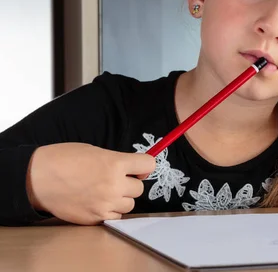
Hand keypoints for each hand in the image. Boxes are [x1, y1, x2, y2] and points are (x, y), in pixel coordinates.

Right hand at [26, 143, 155, 224]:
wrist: (37, 178)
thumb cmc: (63, 159)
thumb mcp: (95, 151)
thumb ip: (117, 160)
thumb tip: (135, 167)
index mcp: (115, 163)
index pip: (149, 165)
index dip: (144, 165)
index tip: (139, 167)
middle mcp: (113, 185)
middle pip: (139, 188)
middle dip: (130, 183)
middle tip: (116, 179)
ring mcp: (104, 204)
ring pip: (129, 204)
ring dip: (122, 198)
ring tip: (105, 191)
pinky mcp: (95, 218)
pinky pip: (116, 217)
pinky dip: (111, 211)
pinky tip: (98, 202)